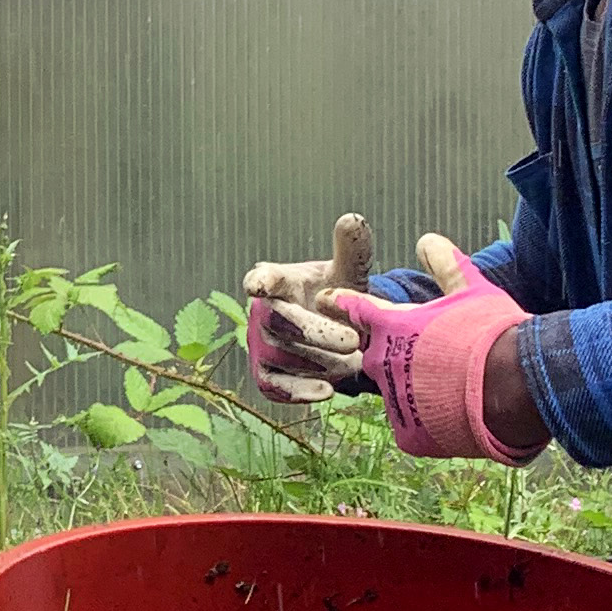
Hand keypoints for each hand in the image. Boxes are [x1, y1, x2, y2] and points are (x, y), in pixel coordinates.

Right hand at [242, 213, 375, 402]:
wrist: (341, 340)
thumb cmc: (338, 299)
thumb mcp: (347, 275)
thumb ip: (351, 250)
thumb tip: (352, 219)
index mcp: (278, 281)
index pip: (263, 278)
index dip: (260, 282)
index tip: (259, 285)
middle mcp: (262, 312)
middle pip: (276, 321)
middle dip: (313, 331)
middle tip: (352, 340)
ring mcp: (261, 345)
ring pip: (280, 355)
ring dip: (317, 359)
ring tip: (353, 358)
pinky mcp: (266, 376)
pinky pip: (275, 386)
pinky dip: (299, 391)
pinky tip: (327, 391)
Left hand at [324, 236, 544, 462]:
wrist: (514, 386)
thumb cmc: (491, 332)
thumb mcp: (471, 290)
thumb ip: (445, 265)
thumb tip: (426, 239)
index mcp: (390, 326)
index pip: (355, 310)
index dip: (344, 304)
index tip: (327, 302)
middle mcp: (381, 362)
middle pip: (379, 356)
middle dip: (399, 355)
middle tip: (435, 356)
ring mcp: (392, 400)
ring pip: (398, 393)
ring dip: (418, 389)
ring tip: (454, 387)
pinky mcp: (408, 433)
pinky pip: (413, 426)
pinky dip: (430, 421)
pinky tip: (454, 415)